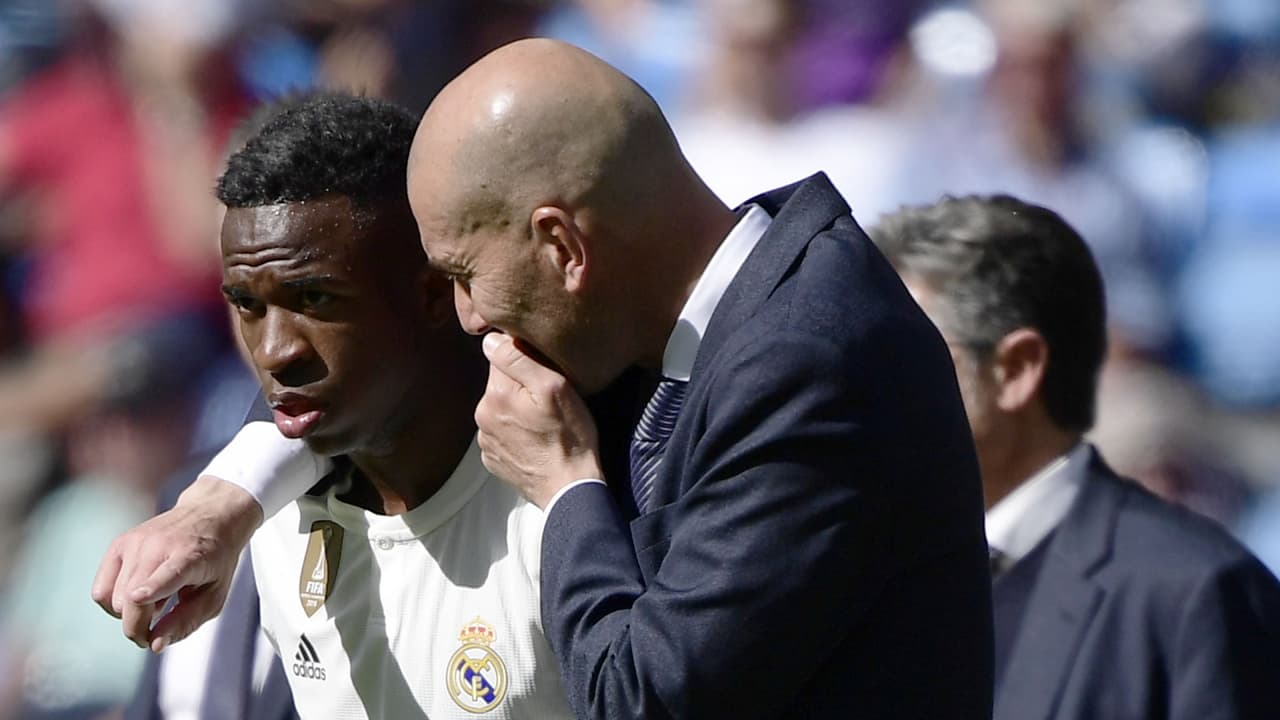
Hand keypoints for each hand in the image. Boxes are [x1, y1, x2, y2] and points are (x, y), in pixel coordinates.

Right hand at [91, 475, 262, 651]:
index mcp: (191, 556)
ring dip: (130, 613)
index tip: (138, 597)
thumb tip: (154, 645)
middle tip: (155, 629)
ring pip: (112, 600)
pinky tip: (137, 595)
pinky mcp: (119, 544)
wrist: (210, 514)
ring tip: (157, 600)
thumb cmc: (215, 560)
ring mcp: (135, 542)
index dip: (151, 589)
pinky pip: (100, 590)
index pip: (168, 574)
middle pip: (130, 600)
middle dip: (138, 628)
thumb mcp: (215, 594)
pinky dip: (114, 603)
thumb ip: (186, 621)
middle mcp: (159, 546)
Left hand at [476, 333, 603, 507]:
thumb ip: (519, 359)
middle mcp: (483, 415)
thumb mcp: (554, 387)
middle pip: (500, 384)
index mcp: (495, 394)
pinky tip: (535, 441)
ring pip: (501, 409)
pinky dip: (516, 433)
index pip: (502, 357)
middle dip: (521, 387)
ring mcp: (486, 440)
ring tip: (544, 424)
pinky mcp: (493, 459)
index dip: (525, 360)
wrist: (569, 489)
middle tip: (549, 402)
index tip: (544, 374)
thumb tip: (491, 339)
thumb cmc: (569, 437)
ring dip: (518, 410)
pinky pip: (502, 433)